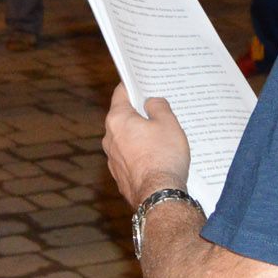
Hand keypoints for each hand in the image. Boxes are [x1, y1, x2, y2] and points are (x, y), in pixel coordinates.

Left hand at [103, 84, 190, 208]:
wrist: (158, 195)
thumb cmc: (164, 156)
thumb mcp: (168, 123)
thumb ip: (159, 107)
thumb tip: (152, 102)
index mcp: (117, 120)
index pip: (121, 93)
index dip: (132, 85)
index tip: (140, 81)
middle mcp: (109, 138)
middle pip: (123, 117)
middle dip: (139, 113)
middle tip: (157, 109)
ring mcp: (112, 159)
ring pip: (126, 140)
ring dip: (140, 136)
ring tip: (161, 136)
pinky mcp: (120, 176)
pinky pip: (130, 158)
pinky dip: (140, 155)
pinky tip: (157, 158)